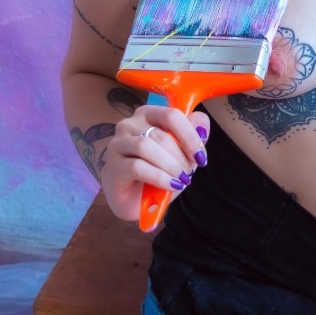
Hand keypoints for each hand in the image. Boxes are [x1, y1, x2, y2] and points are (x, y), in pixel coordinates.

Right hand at [100, 104, 209, 224]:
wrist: (134, 199)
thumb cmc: (159, 171)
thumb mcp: (182, 154)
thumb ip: (192, 136)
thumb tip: (202, 126)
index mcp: (149, 114)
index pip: (172, 115)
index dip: (190, 136)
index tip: (200, 157)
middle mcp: (130, 124)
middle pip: (162, 134)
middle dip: (181, 157)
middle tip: (189, 173)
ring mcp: (119, 143)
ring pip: (147, 147)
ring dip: (170, 166)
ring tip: (181, 180)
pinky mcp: (114, 165)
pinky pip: (138, 167)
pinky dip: (159, 177)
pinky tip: (170, 186)